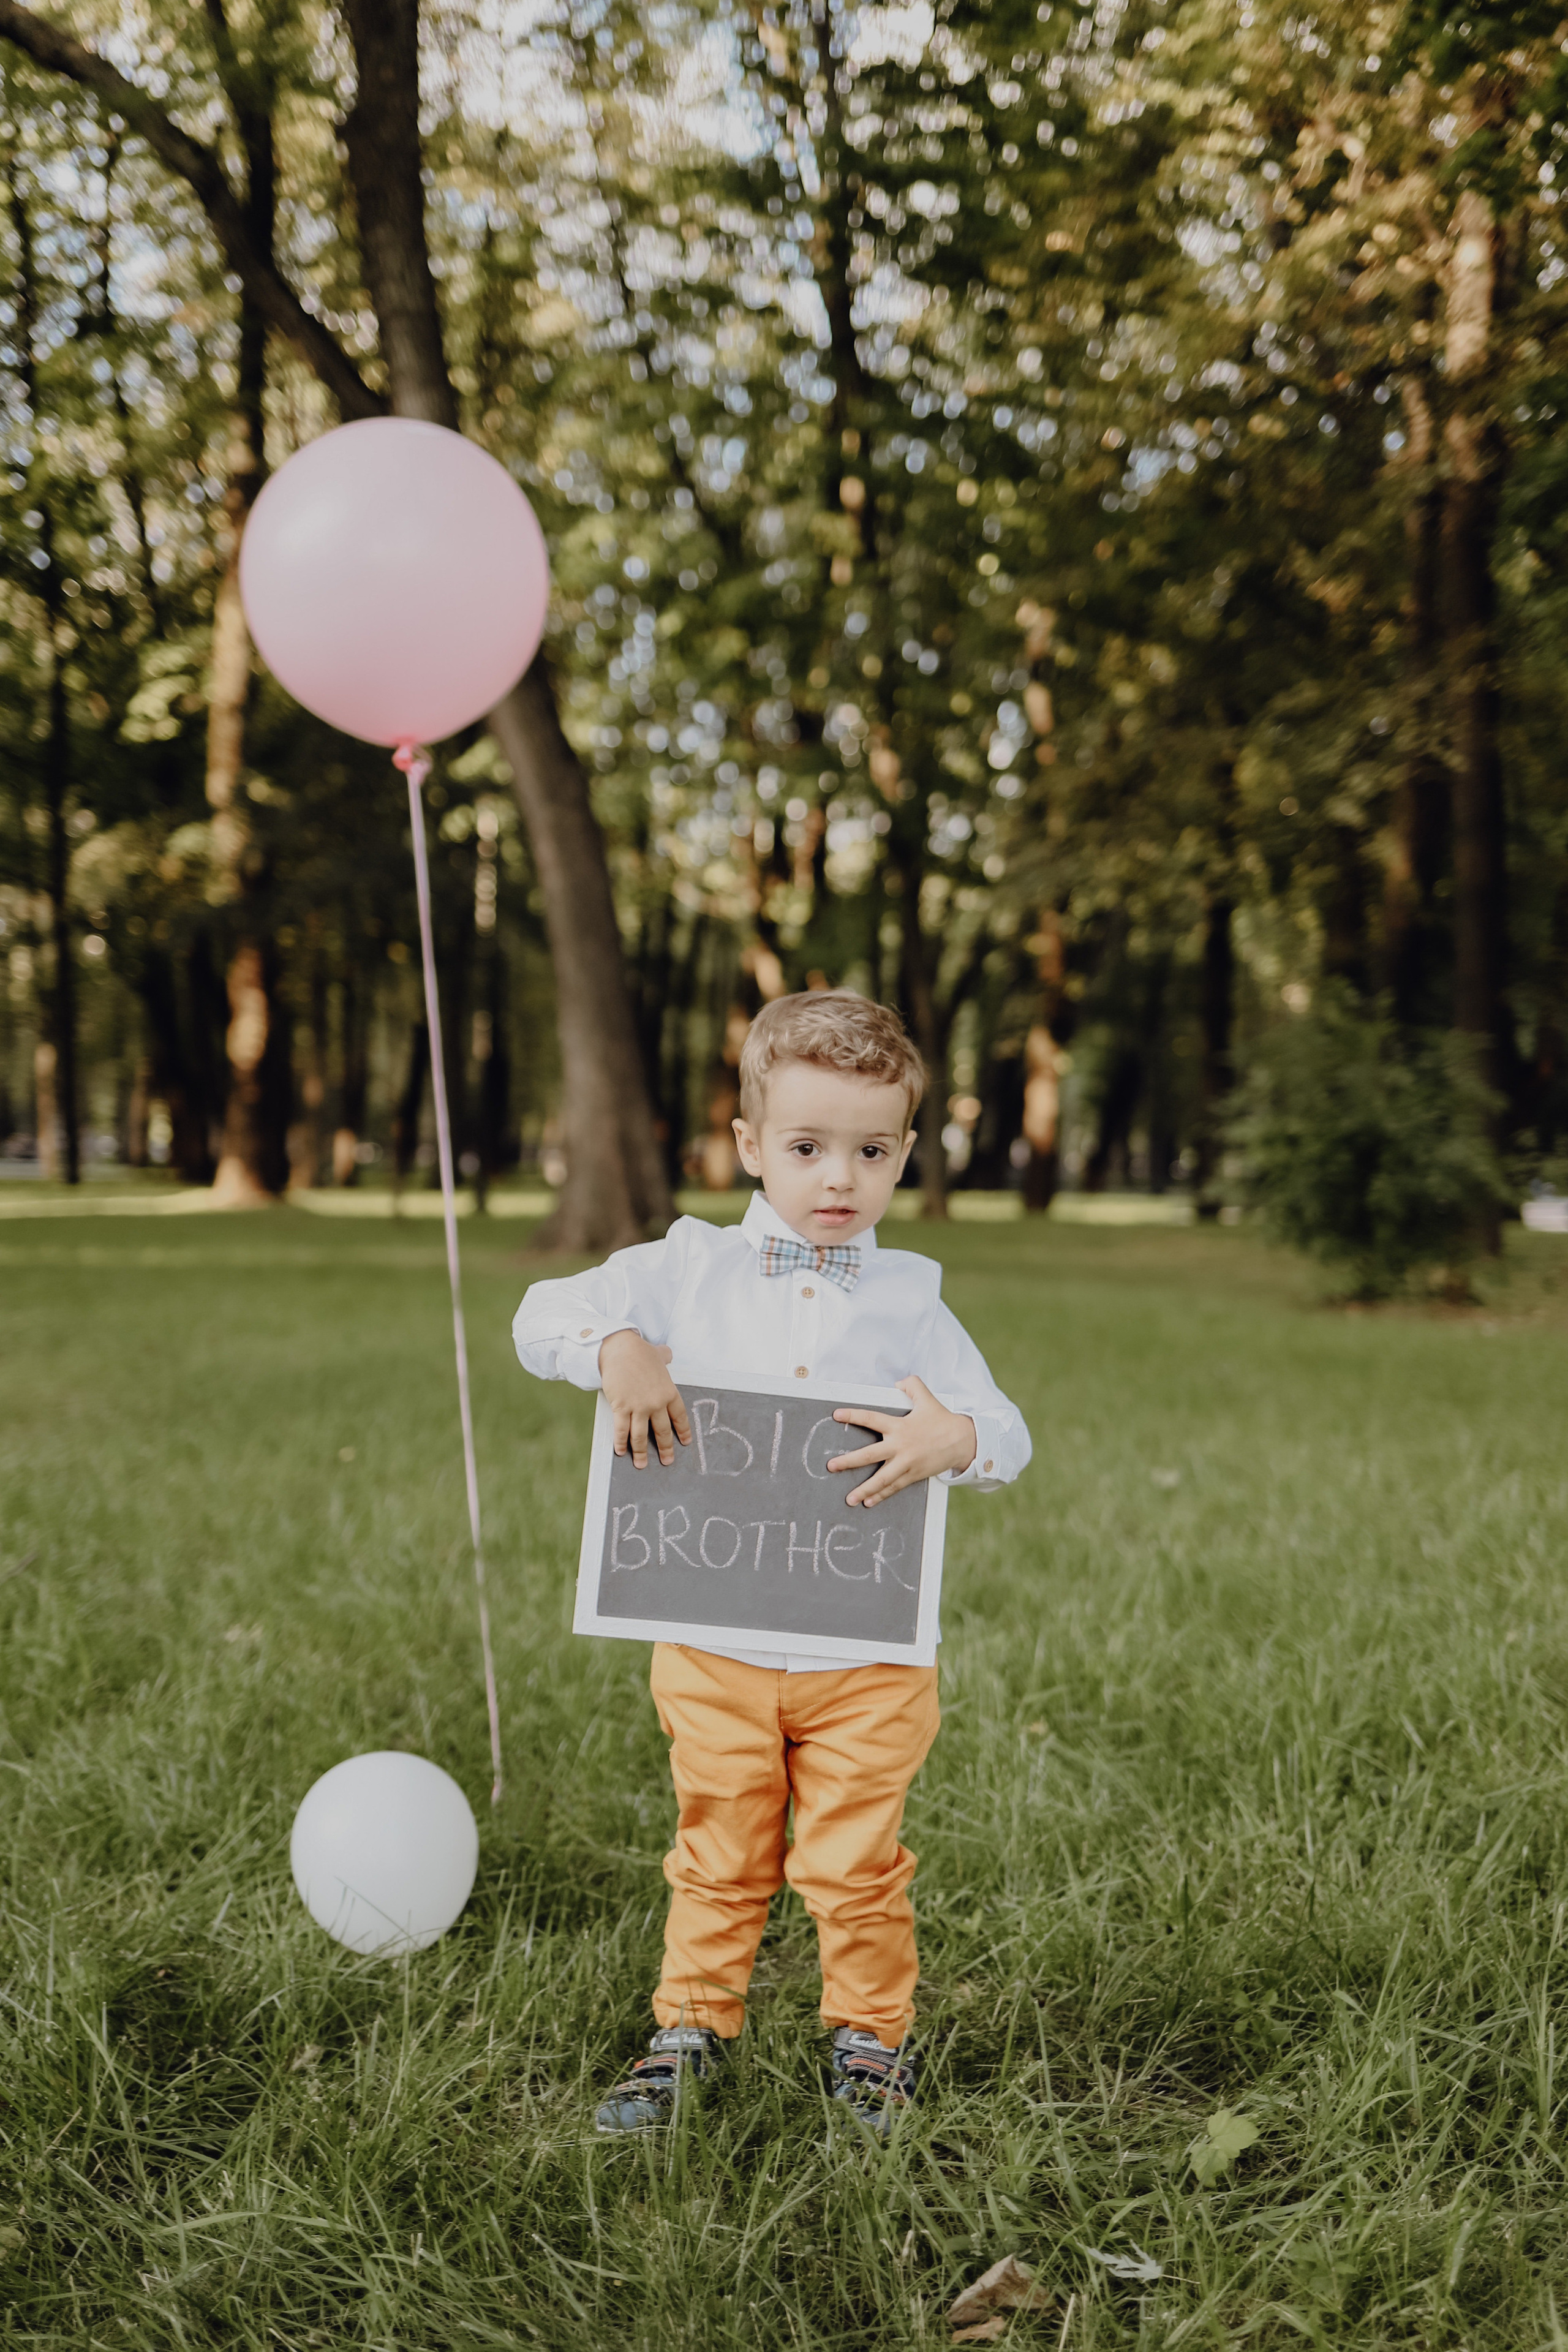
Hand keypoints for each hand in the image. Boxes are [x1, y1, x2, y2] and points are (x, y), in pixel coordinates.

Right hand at [598, 1330, 691, 1468]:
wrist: (620, 1349)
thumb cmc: (639, 1351)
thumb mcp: (658, 1354)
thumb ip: (665, 1357)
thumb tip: (667, 1354)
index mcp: (668, 1392)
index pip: (679, 1417)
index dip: (683, 1431)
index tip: (685, 1442)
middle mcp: (656, 1403)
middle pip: (662, 1431)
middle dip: (665, 1449)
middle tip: (667, 1461)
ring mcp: (638, 1407)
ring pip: (641, 1436)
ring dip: (642, 1453)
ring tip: (642, 1464)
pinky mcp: (621, 1407)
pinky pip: (622, 1430)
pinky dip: (621, 1443)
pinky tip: (621, 1451)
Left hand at [827, 1375, 975, 1508]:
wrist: (963, 1441)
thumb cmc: (942, 1419)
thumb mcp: (927, 1398)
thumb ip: (911, 1386)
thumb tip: (897, 1384)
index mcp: (899, 1426)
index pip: (871, 1419)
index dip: (853, 1415)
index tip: (836, 1415)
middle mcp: (900, 1446)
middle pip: (870, 1455)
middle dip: (849, 1461)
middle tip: (831, 1466)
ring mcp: (906, 1464)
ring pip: (881, 1479)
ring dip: (864, 1489)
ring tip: (849, 1499)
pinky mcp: (913, 1475)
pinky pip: (894, 1487)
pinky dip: (881, 1495)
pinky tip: (868, 1502)